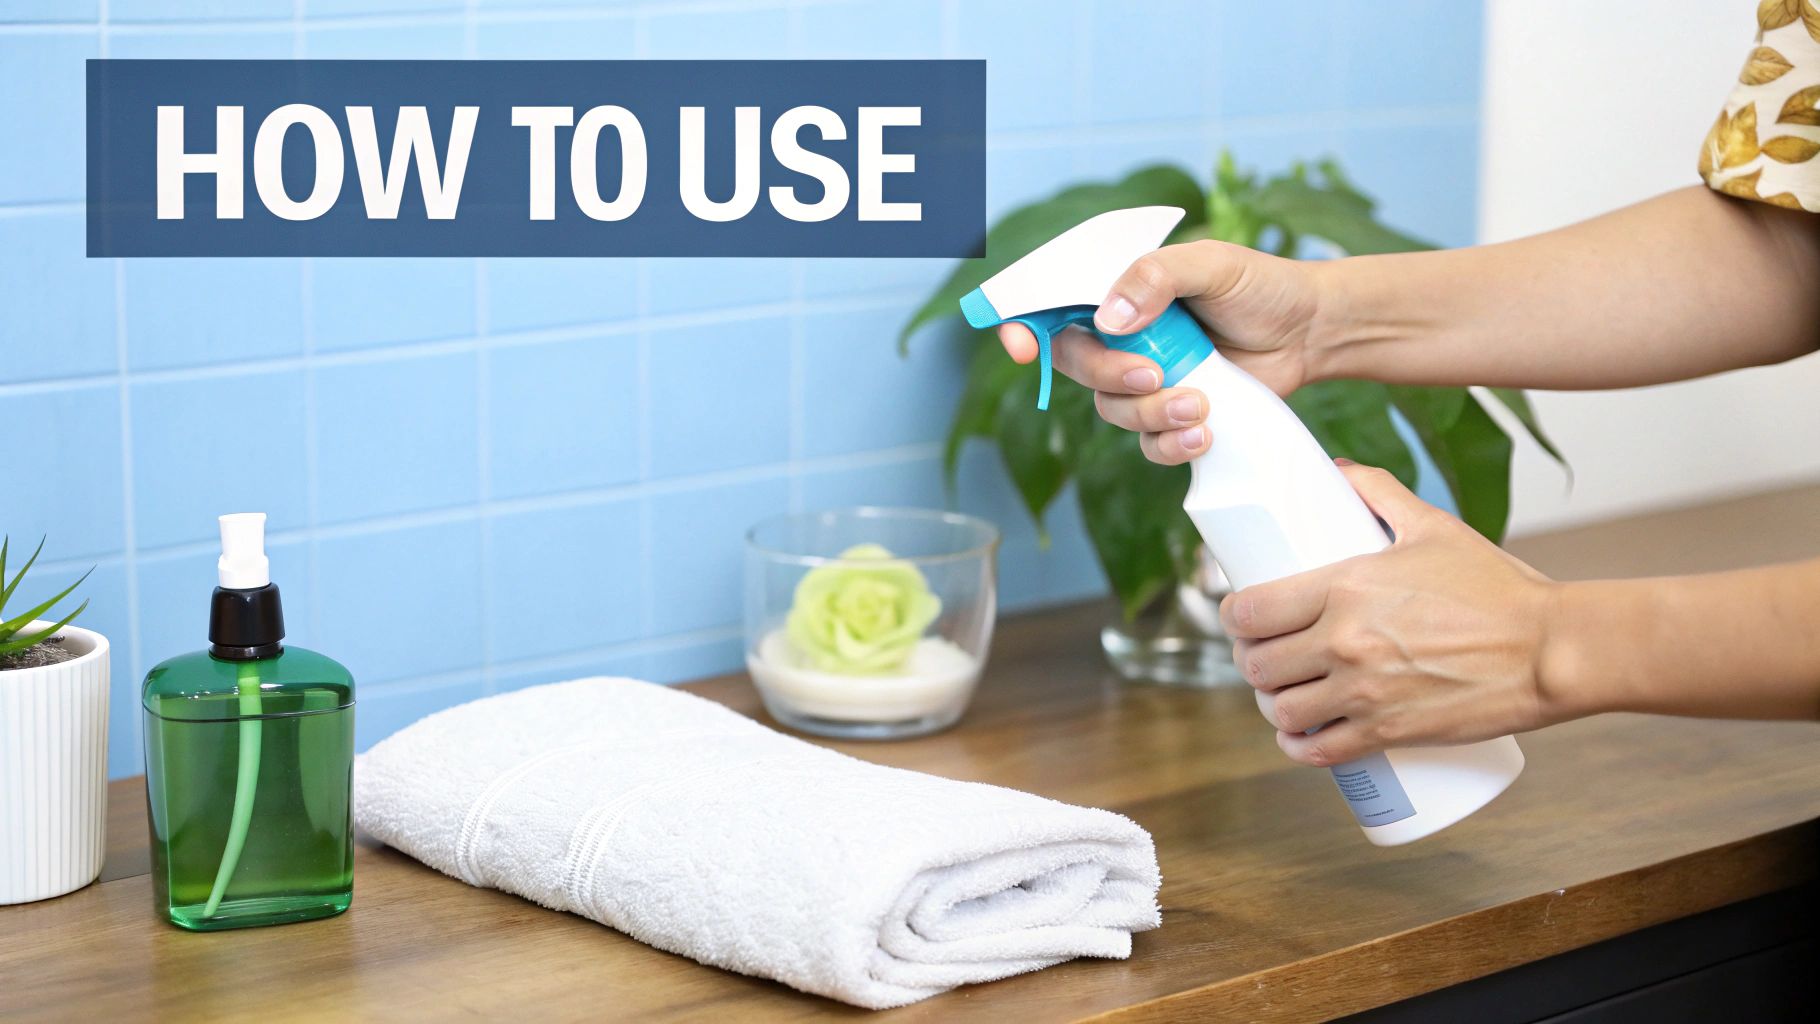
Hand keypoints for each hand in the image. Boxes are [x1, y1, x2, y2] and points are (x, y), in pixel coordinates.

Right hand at [996, 240, 1325, 464]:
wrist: (1312, 331)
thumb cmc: (1261, 286)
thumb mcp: (1212, 264)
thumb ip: (1157, 277)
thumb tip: (1109, 319)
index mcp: (1119, 291)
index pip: (1053, 307)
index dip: (1025, 327)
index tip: (1021, 347)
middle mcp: (1122, 337)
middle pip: (1076, 366)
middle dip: (1110, 377)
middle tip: (1155, 374)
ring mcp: (1145, 379)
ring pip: (1112, 410)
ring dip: (1150, 414)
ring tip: (1200, 404)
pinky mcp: (1172, 416)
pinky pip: (1148, 444)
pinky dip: (1170, 445)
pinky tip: (1205, 433)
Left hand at [1221, 461, 1561, 766]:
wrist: (1550, 650)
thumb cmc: (1496, 587)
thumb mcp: (1433, 526)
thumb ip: (1380, 493)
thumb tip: (1337, 469)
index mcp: (1344, 588)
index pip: (1250, 611)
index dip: (1233, 617)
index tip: (1240, 617)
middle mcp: (1344, 642)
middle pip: (1258, 663)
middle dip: (1252, 660)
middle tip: (1265, 655)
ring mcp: (1364, 692)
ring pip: (1281, 710)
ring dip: (1273, 704)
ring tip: (1284, 693)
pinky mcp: (1387, 732)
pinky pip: (1318, 751)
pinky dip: (1299, 747)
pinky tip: (1298, 737)